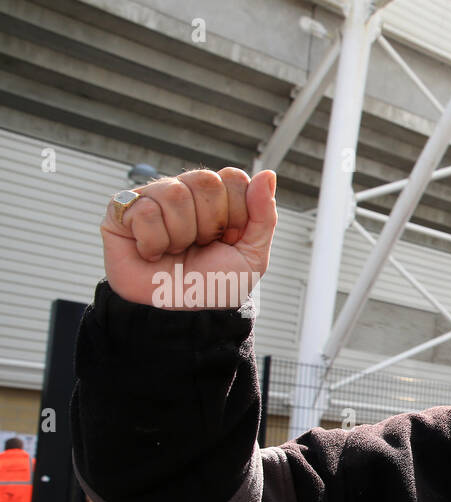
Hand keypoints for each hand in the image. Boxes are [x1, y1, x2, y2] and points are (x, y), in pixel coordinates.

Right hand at [100, 167, 276, 308]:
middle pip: (205, 180)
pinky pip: (144, 210)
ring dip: (181, 235)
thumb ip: (263, 216)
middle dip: (209, 224)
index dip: (236, 212)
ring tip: (175, 252)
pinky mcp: (120, 210)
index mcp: (217, 199)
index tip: (228, 239)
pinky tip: (152, 253)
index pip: (233, 178)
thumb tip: (267, 174)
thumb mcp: (252, 257)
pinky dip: (153, 241)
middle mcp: (185, 192)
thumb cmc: (214, 286)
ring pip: (174, 194)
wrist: (180, 315)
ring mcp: (152, 198)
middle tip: (200, 246)